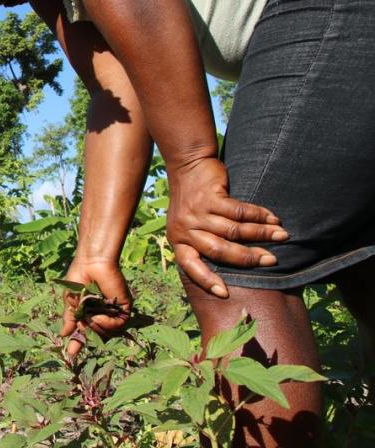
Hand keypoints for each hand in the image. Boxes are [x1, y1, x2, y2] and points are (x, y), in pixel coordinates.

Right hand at [60, 257, 132, 356]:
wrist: (91, 264)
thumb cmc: (78, 277)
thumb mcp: (70, 300)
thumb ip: (70, 318)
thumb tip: (64, 334)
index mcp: (88, 312)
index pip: (84, 331)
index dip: (78, 342)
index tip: (71, 353)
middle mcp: (101, 314)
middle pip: (96, 335)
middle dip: (87, 335)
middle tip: (83, 325)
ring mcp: (113, 312)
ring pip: (107, 333)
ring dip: (96, 327)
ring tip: (90, 315)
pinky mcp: (124, 308)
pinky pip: (118, 325)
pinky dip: (107, 323)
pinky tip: (99, 315)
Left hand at [167, 157, 286, 298]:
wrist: (187, 165)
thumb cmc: (193, 201)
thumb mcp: (189, 224)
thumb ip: (203, 242)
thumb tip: (234, 269)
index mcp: (178, 240)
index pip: (190, 266)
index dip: (207, 280)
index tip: (225, 294)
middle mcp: (185, 229)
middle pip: (220, 250)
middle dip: (249, 258)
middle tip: (272, 260)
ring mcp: (196, 213)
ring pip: (234, 230)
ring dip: (261, 234)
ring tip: (281, 236)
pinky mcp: (209, 197)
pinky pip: (239, 211)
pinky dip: (258, 216)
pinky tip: (272, 218)